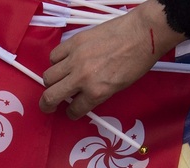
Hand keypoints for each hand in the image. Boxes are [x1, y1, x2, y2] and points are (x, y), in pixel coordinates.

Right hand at [39, 0, 185, 119]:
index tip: (72, 110)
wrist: (142, 34)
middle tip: (48, 105)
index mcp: (96, 92)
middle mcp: (82, 78)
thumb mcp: (118, 87)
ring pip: (48, 76)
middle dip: (47, 104)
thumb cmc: (136, 62)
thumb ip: (96, 94)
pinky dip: (56, 62)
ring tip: (58, 80)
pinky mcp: (74, 42)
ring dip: (51, 82)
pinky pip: (54, 56)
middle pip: (51, 96)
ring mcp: (75, 59)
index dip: (72, 113)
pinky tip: (63, 62)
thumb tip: (81, 96)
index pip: (74, 110)